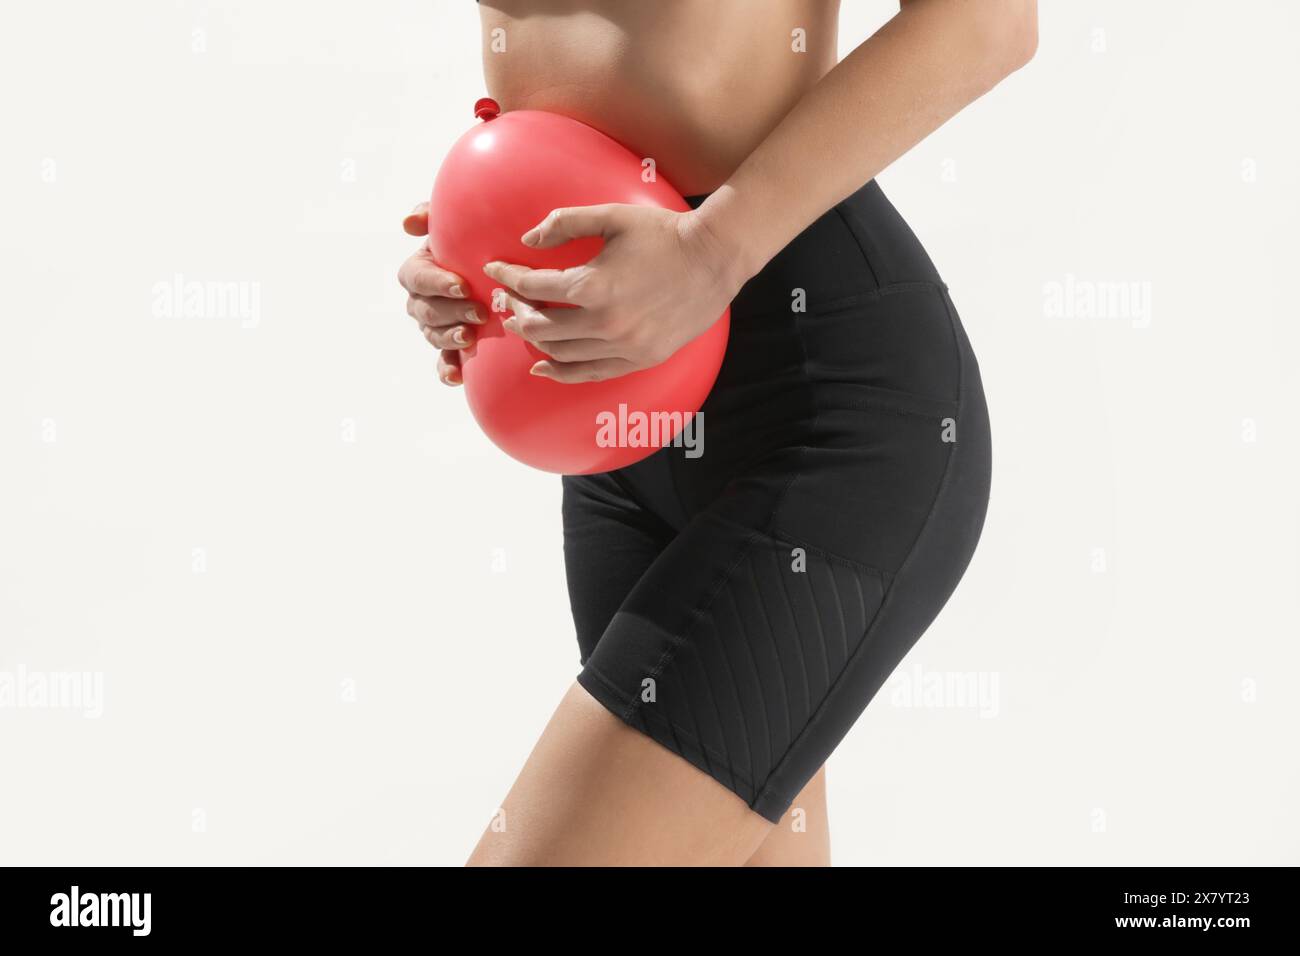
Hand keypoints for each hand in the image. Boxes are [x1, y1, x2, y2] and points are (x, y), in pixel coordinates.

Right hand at [397, 202, 487, 385]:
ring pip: (433, 335)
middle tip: (479, 312)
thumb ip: (431, 215)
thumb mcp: (453, 224)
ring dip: (450, 337)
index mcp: (419, 270)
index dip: (436, 283)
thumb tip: (407, 224)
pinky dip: (447, 370)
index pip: (416, 277)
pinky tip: (458, 377)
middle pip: (426, 310)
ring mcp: (435, 326)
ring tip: (470, 336)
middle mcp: (422, 300)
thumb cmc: (474, 242)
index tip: (462, 285)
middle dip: (450, 312)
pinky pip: (443, 362)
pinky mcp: (452, 346)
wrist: (498, 270)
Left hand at [482, 204, 742, 382]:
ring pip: (561, 353)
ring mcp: (623, 345)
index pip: (534, 288)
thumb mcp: (612, 216)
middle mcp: (604, 322)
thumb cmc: (663, 232)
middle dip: (516, 311)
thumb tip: (527, 240)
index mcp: (593, 285)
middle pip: (540, 326)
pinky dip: (562, 373)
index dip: (508, 278)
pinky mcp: (640, 358)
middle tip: (506, 300)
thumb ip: (565, 224)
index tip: (494, 271)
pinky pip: (590, 373)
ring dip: (535, 340)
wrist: (714, 258)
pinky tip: (544, 367)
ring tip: (523, 326)